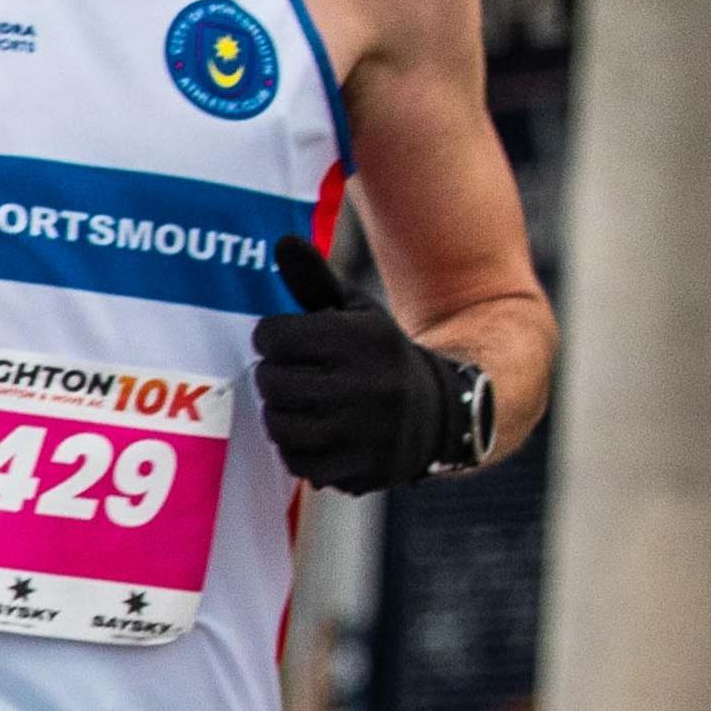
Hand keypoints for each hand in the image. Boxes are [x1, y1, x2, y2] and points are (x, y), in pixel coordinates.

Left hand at [252, 236, 467, 493]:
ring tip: (296, 401)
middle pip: (273, 382)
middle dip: (271, 374)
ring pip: (281, 425)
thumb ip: (314, 277)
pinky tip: (312, 431)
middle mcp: (364, 386)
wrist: (439, 412)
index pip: (275, 335)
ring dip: (279, 412)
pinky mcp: (362, 470)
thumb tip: (282, 241)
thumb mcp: (356, 309)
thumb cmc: (379, 353)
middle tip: (287, 371)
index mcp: (360, 339)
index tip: (283, 339)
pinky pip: (300, 464)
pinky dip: (296, 449)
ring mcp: (363, 434)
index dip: (271, 335)